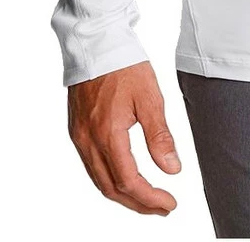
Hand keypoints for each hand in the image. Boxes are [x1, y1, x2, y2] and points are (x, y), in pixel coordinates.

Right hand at [67, 60, 181, 214]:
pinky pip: (91, 167)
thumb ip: (159, 136)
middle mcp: (88, 141)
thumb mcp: (149, 97)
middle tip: (162, 208)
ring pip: (99, 181)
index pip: (129, 181)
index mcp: (107, 134)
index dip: (150, 198)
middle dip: (138, 204)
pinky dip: (109, 180)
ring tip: (147, 199)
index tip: (169, 204)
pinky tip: (124, 178)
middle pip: (112, 189)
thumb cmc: (124, 65)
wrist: (96, 42)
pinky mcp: (76, 130)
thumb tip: (172, 169)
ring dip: (123, 195)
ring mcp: (79, 137)